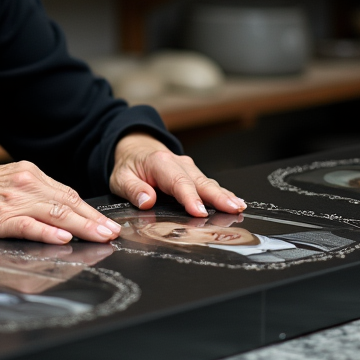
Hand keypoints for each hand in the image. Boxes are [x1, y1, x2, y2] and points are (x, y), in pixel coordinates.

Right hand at [0, 162, 121, 244]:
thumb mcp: (4, 185)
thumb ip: (30, 196)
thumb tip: (57, 215)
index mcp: (27, 173)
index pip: (66, 193)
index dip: (88, 210)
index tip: (106, 222)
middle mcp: (24, 182)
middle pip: (67, 202)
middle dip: (93, 219)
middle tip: (114, 232)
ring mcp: (12, 200)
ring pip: (56, 213)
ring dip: (82, 227)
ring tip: (101, 237)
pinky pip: (29, 225)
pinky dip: (48, 232)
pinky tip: (63, 238)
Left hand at [108, 133, 245, 216]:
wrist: (135, 147)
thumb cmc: (129, 165)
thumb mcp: (120, 178)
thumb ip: (133, 190)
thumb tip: (147, 201)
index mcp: (159, 163)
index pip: (177, 182)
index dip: (190, 197)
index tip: (199, 211)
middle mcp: (178, 163)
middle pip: (200, 181)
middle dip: (218, 196)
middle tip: (233, 209)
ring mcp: (188, 167)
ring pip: (208, 182)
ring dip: (224, 195)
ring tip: (239, 207)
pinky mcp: (193, 173)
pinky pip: (208, 183)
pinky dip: (222, 193)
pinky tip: (234, 202)